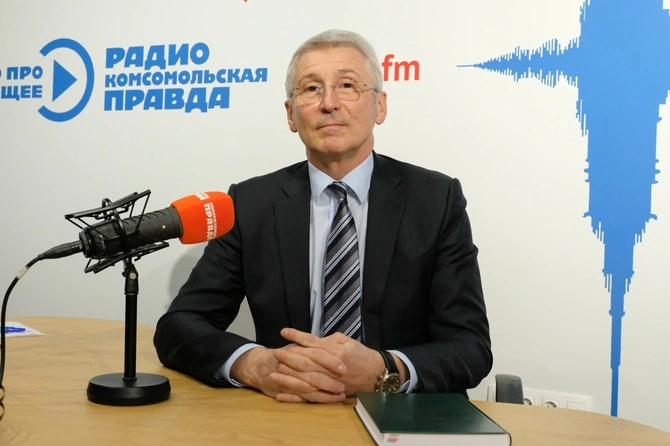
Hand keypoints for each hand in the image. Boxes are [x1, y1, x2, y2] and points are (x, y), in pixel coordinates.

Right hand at [230, 345, 346, 402]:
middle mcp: (290, 363)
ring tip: (341, 395)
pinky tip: (329, 400)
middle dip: (328, 380)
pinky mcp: (284, 391)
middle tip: (343, 385)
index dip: (330, 361)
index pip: (315, 353)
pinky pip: (302, 398)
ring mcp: (287, 379)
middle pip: (312, 372)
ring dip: (325, 392)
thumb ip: (312, 346)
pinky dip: (315, 399)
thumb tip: (332, 344)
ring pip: (308, 387)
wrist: (257, 366)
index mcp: (296, 349)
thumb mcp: (297, 346)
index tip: (343, 367)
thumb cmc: (283, 355)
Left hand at [277, 329, 385, 395]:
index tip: (284, 332)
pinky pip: (309, 397)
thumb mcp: (347, 341)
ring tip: (273, 374)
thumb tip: (310, 341)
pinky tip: (280, 395)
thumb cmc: (361, 355)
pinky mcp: (329, 394)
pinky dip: (294, 397)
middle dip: (289, 358)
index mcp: (336, 353)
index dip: (297, 337)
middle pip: (306, 363)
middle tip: (276, 353)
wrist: (375, 374)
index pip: (313, 343)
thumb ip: (328, 341)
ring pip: (305, 382)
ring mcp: (330, 383)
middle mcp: (332, 369)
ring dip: (288, 379)